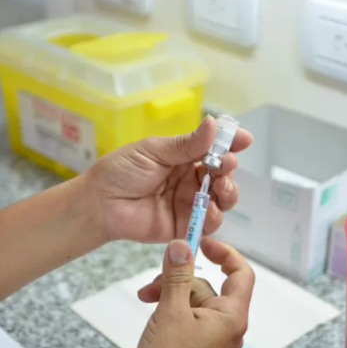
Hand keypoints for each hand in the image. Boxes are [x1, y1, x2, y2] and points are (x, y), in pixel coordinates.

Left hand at [86, 116, 252, 241]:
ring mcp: (189, 203)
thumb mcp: (155, 151)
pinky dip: (215, 216)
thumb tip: (214, 123)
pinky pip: (208, 222)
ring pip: (221, 199)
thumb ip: (186, 144)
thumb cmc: (122, 171)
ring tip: (221, 186)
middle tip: (226, 165)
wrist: (100, 203)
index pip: (213, 150)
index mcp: (183, 158)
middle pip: (222, 175)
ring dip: (228, 192)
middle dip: (229, 170)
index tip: (244, 139)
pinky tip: (211, 209)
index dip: (230, 144)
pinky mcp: (185, 225)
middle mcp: (190, 180)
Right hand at [129, 237, 254, 347]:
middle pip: (208, 284)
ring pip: (194, 296)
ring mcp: (211, 333)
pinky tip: (152, 304)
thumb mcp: (171, 311)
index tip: (203, 242)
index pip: (241, 273)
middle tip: (157, 279)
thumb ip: (177, 275)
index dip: (225, 253)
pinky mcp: (197, 339)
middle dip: (180, 277)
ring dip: (170, 290)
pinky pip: (188, 310)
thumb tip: (181, 246)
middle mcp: (226, 324)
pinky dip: (170, 304)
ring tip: (147, 296)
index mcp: (231, 316)